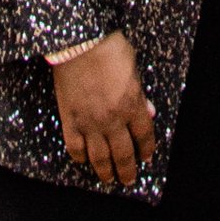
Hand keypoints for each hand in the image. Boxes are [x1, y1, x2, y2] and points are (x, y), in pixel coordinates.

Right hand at [47, 32, 156, 187]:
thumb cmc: (108, 47)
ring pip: (100, 158)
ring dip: (106, 172)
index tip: (147, 158)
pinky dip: (80, 158)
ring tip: (109, 179)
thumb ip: (141, 94)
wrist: (78, 41)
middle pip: (123, 154)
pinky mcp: (71, 121)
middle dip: (128, 170)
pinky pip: (75, 149)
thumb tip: (149, 112)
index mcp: (132, 104)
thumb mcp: (133, 66)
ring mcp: (90, 123)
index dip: (146, 149)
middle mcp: (113, 119)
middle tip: (128, 179)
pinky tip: (84, 161)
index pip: (144, 136)